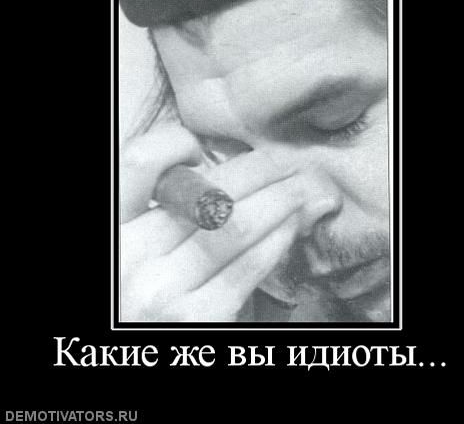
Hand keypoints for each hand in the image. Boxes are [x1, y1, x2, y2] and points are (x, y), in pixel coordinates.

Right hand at [120, 123, 336, 321]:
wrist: (144, 365)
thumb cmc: (149, 306)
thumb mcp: (144, 256)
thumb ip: (169, 219)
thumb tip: (223, 174)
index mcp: (113, 232)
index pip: (139, 162)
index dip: (175, 144)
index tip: (203, 150)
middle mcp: (128, 256)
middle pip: (204, 189)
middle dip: (257, 168)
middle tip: (286, 163)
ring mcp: (160, 289)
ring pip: (234, 222)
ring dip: (280, 198)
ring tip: (304, 189)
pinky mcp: (197, 319)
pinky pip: (248, 264)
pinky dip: (279, 237)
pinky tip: (294, 226)